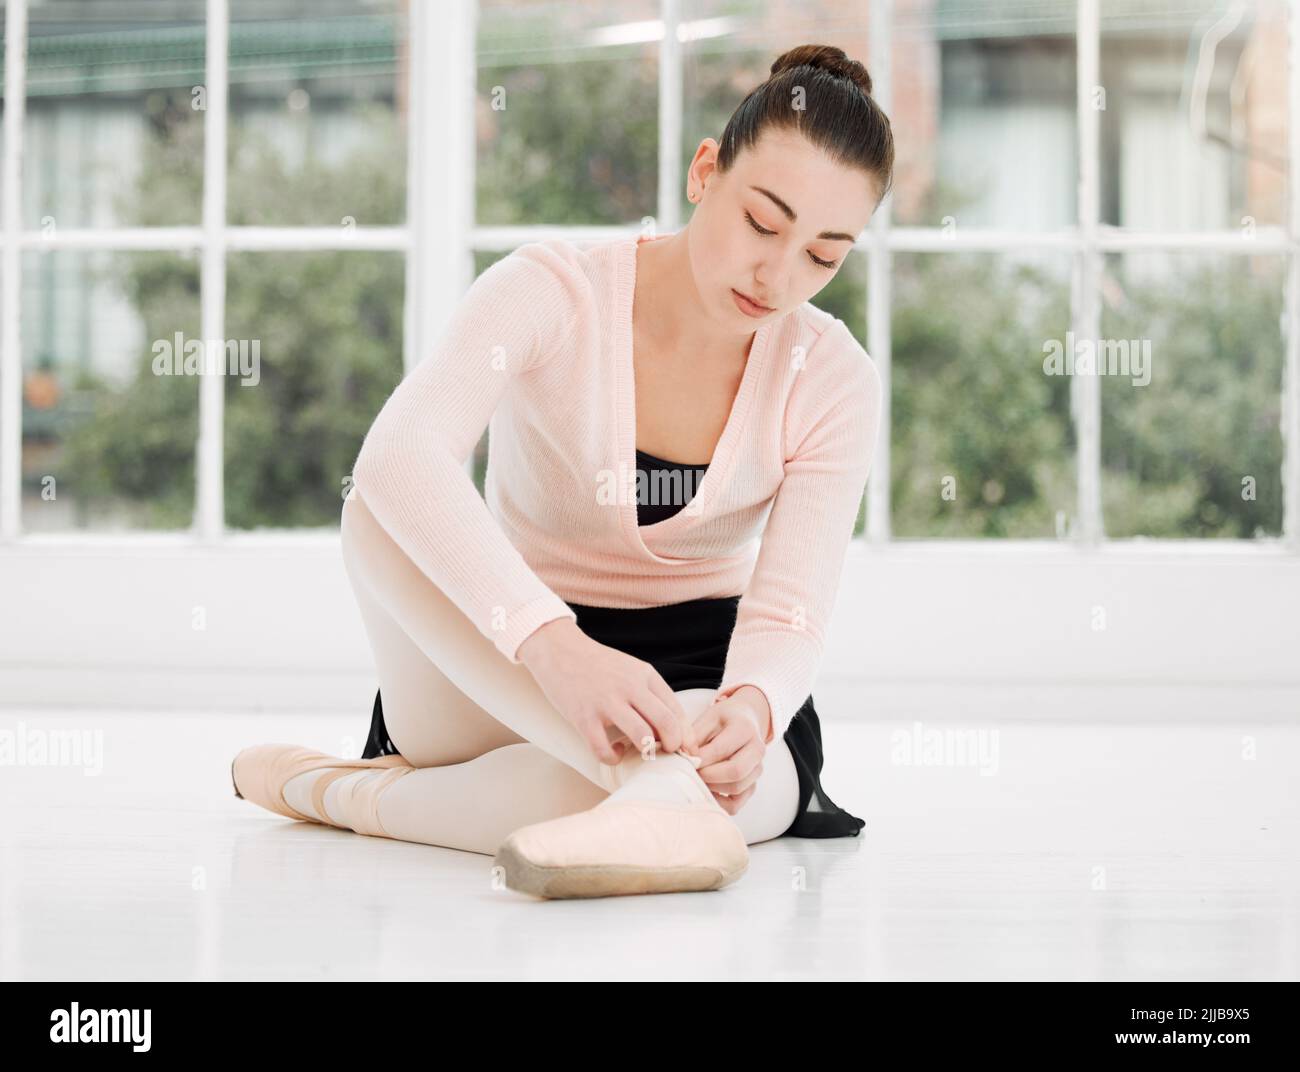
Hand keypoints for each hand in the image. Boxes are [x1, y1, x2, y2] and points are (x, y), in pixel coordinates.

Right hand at [517, 618, 693, 768]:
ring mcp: (606, 702)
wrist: (559, 650)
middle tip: (668, 753)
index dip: (686, 735)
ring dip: (647, 752)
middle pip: (667, 723)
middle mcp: (630, 687)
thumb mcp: (630, 669)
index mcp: (645, 675)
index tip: (686, 749)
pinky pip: (604, 749)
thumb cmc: (598, 665)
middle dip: (674, 745)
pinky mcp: (584, 717)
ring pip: (643, 737)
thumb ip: (649, 693)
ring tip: (641, 751)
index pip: (676, 709)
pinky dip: (613, 757)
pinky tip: (613, 751)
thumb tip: (671, 727)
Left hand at [680, 693, 766, 815]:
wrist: (745, 721)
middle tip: (691, 772)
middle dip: (708, 775)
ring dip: (711, 788)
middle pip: (735, 772)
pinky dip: (718, 803)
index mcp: (745, 728)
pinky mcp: (752, 786)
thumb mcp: (707, 718)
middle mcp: (758, 750)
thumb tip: (684, 757)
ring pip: (736, 788)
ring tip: (697, 778)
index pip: (721, 749)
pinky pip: (736, 804)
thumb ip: (695, 736)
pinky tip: (706, 791)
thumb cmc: (722, 721)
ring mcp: (757, 770)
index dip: (700, 759)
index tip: (685, 760)